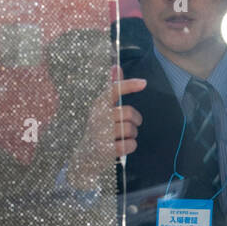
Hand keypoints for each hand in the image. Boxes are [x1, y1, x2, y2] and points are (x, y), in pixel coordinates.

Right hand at [69, 66, 144, 190]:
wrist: (83, 158)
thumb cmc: (97, 130)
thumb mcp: (101, 109)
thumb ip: (111, 88)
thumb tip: (116, 67)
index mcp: (97, 105)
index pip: (113, 90)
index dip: (129, 85)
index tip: (143, 83)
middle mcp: (97, 118)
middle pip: (128, 112)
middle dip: (136, 120)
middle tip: (132, 124)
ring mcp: (100, 134)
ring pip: (131, 129)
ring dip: (132, 134)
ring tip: (124, 137)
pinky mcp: (105, 150)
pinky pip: (130, 145)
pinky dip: (131, 146)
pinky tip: (122, 147)